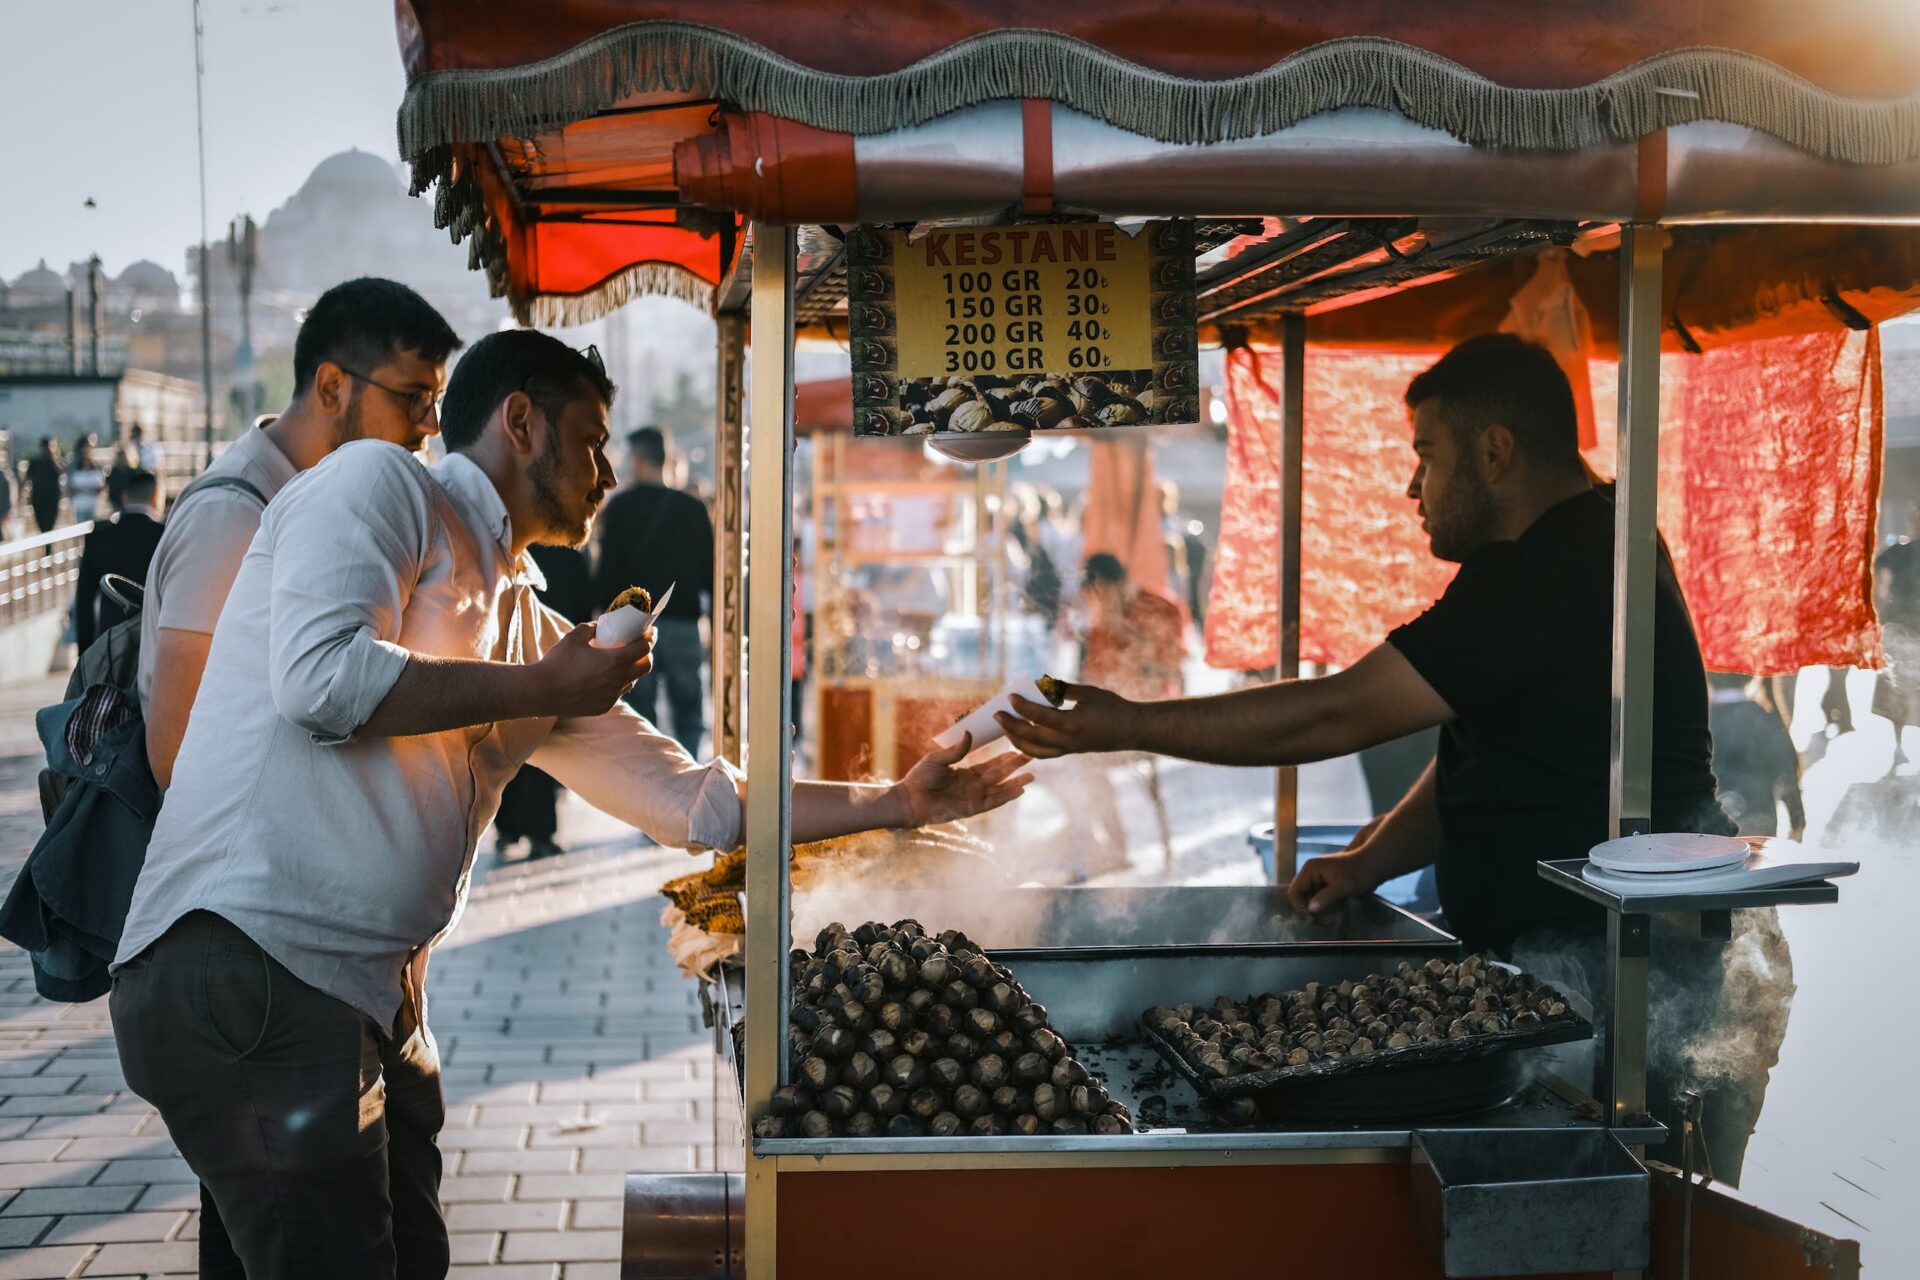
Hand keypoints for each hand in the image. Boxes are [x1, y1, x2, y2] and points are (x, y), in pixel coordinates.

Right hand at [531, 621, 653, 717]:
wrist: (541, 692)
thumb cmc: (557, 662)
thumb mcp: (573, 637)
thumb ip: (589, 628)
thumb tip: (598, 626)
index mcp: (614, 661)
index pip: (643, 648)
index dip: (649, 638)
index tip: (649, 632)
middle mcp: (617, 680)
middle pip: (646, 667)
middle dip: (646, 655)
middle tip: (640, 647)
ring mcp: (611, 696)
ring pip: (631, 682)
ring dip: (631, 671)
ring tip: (622, 662)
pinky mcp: (603, 707)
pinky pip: (617, 694)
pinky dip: (616, 684)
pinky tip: (607, 679)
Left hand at [892, 734, 1033, 826]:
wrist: (909, 800)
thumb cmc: (919, 778)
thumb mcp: (938, 759)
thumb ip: (956, 750)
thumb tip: (969, 733)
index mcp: (965, 773)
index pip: (990, 765)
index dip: (1004, 757)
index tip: (1018, 748)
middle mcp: (972, 785)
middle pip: (999, 775)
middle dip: (1015, 766)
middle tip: (1032, 756)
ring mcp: (973, 797)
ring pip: (999, 789)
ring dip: (1015, 783)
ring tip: (1031, 776)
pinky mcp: (971, 808)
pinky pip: (992, 802)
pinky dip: (1006, 797)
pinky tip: (1019, 791)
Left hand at [994, 683, 1133, 758]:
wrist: (1131, 730)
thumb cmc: (1112, 707)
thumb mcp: (1089, 693)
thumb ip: (1063, 689)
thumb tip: (1039, 684)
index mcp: (1073, 724)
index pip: (1040, 717)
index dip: (1022, 707)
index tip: (1010, 696)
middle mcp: (1068, 741)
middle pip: (1031, 737)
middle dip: (1011, 726)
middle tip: (996, 714)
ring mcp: (1068, 749)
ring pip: (1034, 750)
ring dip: (1016, 739)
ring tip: (1004, 727)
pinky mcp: (1070, 751)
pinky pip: (1044, 753)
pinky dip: (1028, 747)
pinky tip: (1019, 738)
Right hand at [1287, 849, 1378, 917]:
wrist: (1372, 866)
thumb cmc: (1359, 872)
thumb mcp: (1343, 886)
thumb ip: (1326, 898)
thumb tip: (1310, 910)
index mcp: (1311, 870)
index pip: (1294, 892)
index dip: (1300, 907)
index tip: (1313, 918)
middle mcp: (1310, 874)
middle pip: (1302, 899)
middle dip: (1314, 912)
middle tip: (1329, 922)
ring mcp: (1317, 880)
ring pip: (1311, 903)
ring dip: (1323, 912)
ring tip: (1337, 917)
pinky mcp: (1325, 886)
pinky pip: (1320, 902)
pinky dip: (1328, 909)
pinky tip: (1340, 911)